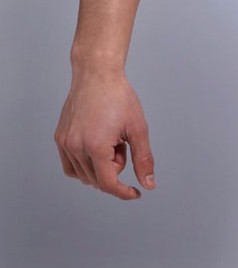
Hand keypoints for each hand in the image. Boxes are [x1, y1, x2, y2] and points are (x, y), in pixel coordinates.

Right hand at [54, 70, 155, 199]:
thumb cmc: (119, 97)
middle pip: (98, 179)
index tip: (135, 193)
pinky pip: (71, 166)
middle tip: (121, 142)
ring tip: (110, 137)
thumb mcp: (138, 128)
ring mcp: (65, 143)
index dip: (124, 191)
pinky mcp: (59, 138)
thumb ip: (143, 158)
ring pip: (83, 175)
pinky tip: (97, 146)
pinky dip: (85, 164)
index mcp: (96, 146)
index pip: (108, 183)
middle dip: (114, 167)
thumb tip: (148, 184)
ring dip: (100, 165)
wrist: (97, 75)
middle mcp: (76, 147)